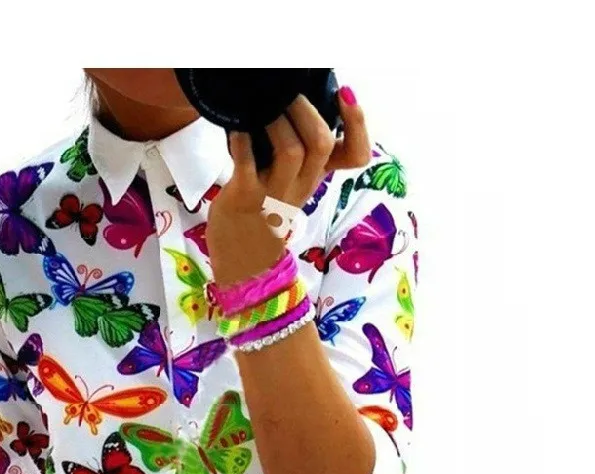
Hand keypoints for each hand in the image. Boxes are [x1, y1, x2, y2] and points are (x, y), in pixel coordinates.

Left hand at [206, 87, 370, 286]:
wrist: (244, 260)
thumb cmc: (265, 208)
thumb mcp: (293, 181)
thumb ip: (301, 148)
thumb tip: (296, 96)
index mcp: (317, 177)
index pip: (357, 155)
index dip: (359, 124)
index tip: (346, 93)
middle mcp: (301, 186)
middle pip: (321, 144)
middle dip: (305, 110)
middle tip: (286, 93)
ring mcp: (274, 194)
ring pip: (291, 151)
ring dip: (276, 122)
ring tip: (261, 108)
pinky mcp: (244, 198)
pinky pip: (246, 164)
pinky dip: (241, 140)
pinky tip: (235, 128)